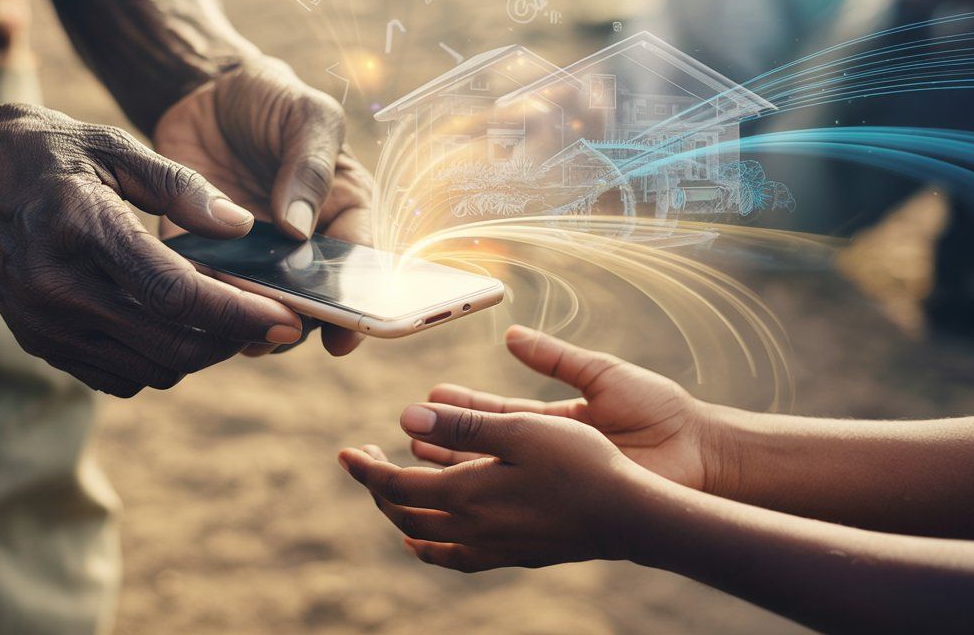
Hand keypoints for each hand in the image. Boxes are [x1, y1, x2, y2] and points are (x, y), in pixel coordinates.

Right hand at [0, 101, 303, 396]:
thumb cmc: (34, 151)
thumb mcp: (107, 143)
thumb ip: (179, 185)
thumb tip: (241, 228)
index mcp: (79, 227)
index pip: (174, 294)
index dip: (239, 315)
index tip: (286, 318)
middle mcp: (56, 288)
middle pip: (169, 346)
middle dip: (232, 342)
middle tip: (271, 321)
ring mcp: (43, 324)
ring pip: (150, 370)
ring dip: (200, 353)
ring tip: (228, 317)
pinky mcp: (39, 343)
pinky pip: (119, 376)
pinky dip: (160, 359)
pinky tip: (178, 324)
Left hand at [153, 58, 372, 356]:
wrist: (207, 91)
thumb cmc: (275, 100)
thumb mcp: (308, 116)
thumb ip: (310, 166)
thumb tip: (299, 228)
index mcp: (343, 213)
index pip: (357, 270)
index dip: (353, 308)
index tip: (341, 337)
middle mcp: (302, 247)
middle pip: (307, 301)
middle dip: (295, 322)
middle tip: (278, 330)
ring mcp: (252, 256)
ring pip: (255, 306)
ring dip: (247, 323)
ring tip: (237, 332)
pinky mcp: (201, 252)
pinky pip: (202, 285)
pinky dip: (200, 302)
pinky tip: (196, 308)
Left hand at [338, 400, 650, 571]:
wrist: (629, 517)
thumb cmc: (580, 464)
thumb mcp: (520, 430)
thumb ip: (463, 424)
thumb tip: (406, 417)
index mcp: (465, 495)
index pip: (396, 486)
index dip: (366, 469)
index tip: (345, 453)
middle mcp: (471, 528)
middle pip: (404, 514)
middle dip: (378, 488)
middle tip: (365, 461)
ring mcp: (493, 547)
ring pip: (427, 538)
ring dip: (401, 515)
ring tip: (390, 495)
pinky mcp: (513, 555)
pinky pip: (455, 557)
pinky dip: (432, 546)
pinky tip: (430, 540)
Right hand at [411, 326, 716, 490]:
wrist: (700, 452)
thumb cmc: (659, 410)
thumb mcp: (600, 373)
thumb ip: (555, 357)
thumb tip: (511, 334)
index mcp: (555, 421)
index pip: (497, 415)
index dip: (461, 409)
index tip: (428, 400)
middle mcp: (550, 453)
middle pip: (486, 448)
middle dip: (446, 442)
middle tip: (406, 435)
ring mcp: (557, 482)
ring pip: (495, 479)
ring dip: (457, 473)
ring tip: (419, 465)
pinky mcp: (570, 505)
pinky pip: (520, 505)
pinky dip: (489, 503)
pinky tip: (461, 501)